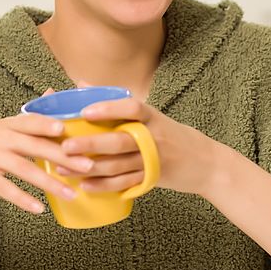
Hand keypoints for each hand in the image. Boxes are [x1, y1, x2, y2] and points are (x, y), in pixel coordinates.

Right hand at [0, 89, 87, 212]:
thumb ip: (24, 120)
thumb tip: (54, 100)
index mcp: (5, 124)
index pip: (34, 120)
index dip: (55, 124)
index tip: (78, 129)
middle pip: (37, 145)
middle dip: (65, 155)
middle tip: (89, 165)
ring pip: (24, 169)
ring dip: (50, 182)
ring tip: (71, 194)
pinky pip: (4, 188)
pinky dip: (22, 198)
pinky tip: (40, 209)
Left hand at [57, 84, 227, 196]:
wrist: (207, 165)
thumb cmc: (173, 136)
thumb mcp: (153, 117)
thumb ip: (118, 104)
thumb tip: (82, 84)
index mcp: (153, 118)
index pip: (132, 108)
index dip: (108, 108)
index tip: (85, 112)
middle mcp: (154, 137)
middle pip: (120, 141)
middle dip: (90, 144)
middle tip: (65, 146)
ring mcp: (153, 160)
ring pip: (117, 166)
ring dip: (89, 168)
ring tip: (63, 168)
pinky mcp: (152, 179)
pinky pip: (124, 184)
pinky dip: (103, 185)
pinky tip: (84, 185)